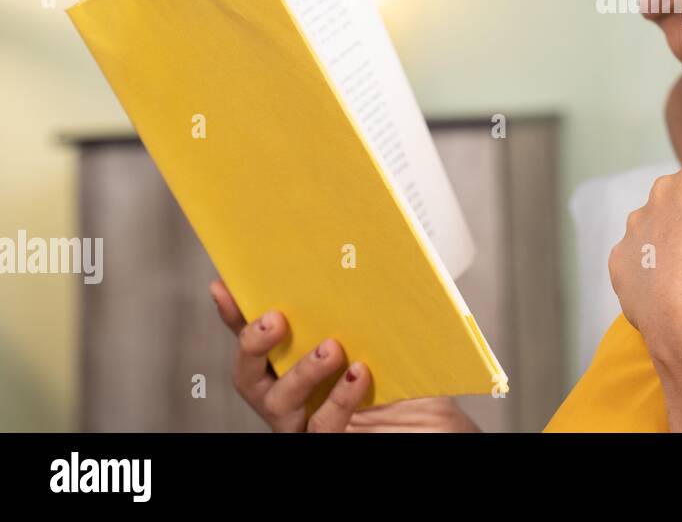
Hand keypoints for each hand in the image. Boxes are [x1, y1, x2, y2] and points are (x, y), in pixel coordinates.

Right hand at [209, 279, 478, 431]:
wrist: (439, 429)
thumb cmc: (413, 386)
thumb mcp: (392, 340)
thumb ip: (372, 311)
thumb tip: (368, 259)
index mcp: (299, 368)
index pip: (259, 342)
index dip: (236, 315)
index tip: (224, 285)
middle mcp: (296, 400)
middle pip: (250, 375)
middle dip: (253, 344)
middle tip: (275, 318)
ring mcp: (308, 425)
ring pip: (279, 402)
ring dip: (301, 371)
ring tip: (330, 347)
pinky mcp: (330, 441)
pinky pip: (322, 427)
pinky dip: (338, 399)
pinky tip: (357, 375)